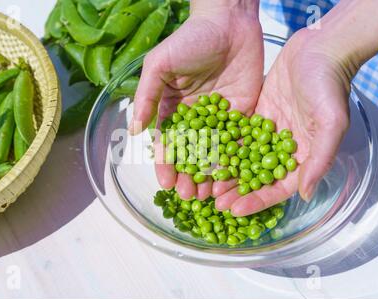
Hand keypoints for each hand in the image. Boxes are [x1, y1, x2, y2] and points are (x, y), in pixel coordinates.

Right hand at [130, 0, 263, 199]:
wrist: (229, 22)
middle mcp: (196, 119)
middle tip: (191, 197)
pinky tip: (235, 178)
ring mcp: (220, 119)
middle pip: (192, 154)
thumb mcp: (160, 65)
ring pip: (215, 153)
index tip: (166, 184)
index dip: (166, 164)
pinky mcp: (243, 115)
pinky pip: (239, 141)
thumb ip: (147, 96)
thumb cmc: (189, 40)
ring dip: (212, 175)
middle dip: (190, 176)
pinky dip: (237, 160)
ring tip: (212, 196)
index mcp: (173, 109)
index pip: (169, 142)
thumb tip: (134, 130)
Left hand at [215, 29, 353, 214]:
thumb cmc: (329, 86)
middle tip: (213, 201)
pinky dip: (222, 146)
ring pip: (242, 158)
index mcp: (302, 157)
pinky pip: (235, 135)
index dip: (257, 200)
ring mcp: (266, 133)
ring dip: (225, 171)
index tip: (235, 210)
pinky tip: (204, 154)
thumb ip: (319, 159)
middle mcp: (282, 149)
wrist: (318, 50)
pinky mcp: (255, 116)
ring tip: (204, 183)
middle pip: (256, 176)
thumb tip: (305, 194)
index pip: (277, 187)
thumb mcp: (330, 123)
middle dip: (235, 190)